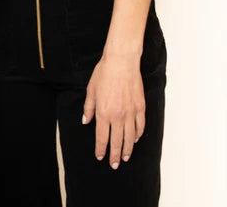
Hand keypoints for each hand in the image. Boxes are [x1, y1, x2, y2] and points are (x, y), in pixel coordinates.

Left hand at [82, 52, 145, 168]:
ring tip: (125, 157)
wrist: (121, 62)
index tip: (100, 157)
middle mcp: (117, 116)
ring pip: (130, 137)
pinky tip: (135, 140)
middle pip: (117, 141)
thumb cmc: (104, 74)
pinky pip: (140, 126)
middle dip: (115, 155)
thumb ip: (88, 108)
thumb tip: (85, 121)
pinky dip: (138, 135)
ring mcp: (130, 113)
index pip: (101, 137)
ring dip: (127, 149)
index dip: (101, 149)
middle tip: (114, 165)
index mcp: (103, 113)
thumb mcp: (91, 91)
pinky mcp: (140, 108)